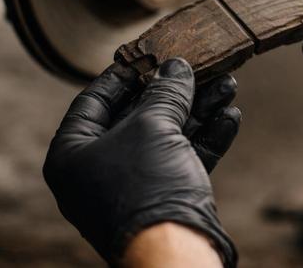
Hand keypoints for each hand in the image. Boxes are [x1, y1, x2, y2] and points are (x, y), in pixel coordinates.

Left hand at [43, 59, 239, 266]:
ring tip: (228, 83)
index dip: (122, 73)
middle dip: (174, 91)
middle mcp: (97, 170)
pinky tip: (230, 115)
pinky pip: (182, 159)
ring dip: (199, 109)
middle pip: (137, 116)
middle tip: (198, 66)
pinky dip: (206, 137)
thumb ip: (165, 92)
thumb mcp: (153, 126)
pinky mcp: (162, 199)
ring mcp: (131, 186)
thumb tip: (176, 67)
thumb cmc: (147, 186)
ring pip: (167, 136)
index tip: (147, 54)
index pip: (93, 100)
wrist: (174, 253)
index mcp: (72, 154)